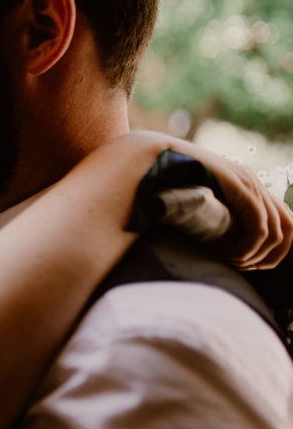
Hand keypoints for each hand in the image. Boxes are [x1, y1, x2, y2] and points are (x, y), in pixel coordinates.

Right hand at [125, 132, 292, 269]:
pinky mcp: (240, 188)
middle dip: (268, 257)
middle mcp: (254, 184)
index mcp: (248, 188)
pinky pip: (259, 228)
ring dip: (253, 256)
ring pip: (276, 233)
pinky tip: (222, 253)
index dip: (271, 252)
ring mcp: (249, 183)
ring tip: (226, 261)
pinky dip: (245, 248)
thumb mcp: (197, 207)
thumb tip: (217, 245)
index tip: (242, 264)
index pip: (284, 223)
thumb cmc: (163, 187)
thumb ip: (212, 219)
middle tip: (238, 267)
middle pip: (288, 229)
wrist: (150, 162)